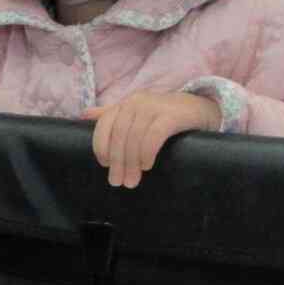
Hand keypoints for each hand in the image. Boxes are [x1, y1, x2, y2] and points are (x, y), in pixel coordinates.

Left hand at [81, 91, 221, 188]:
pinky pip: (154, 136)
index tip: (104, 164)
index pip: (104, 125)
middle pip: (119, 135)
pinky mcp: (171, 115)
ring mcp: (153, 107)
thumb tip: (84, 114)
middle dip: (117, 161)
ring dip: (131, 163)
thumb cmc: (164, 115)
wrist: (199, 108)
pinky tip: (147, 165)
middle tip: (119, 182)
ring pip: (135, 138)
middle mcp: (136, 102)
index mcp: (124, 104)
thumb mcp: (136, 113)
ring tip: (132, 181)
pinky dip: (147, 152)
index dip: (101, 146)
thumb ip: (111, 114)